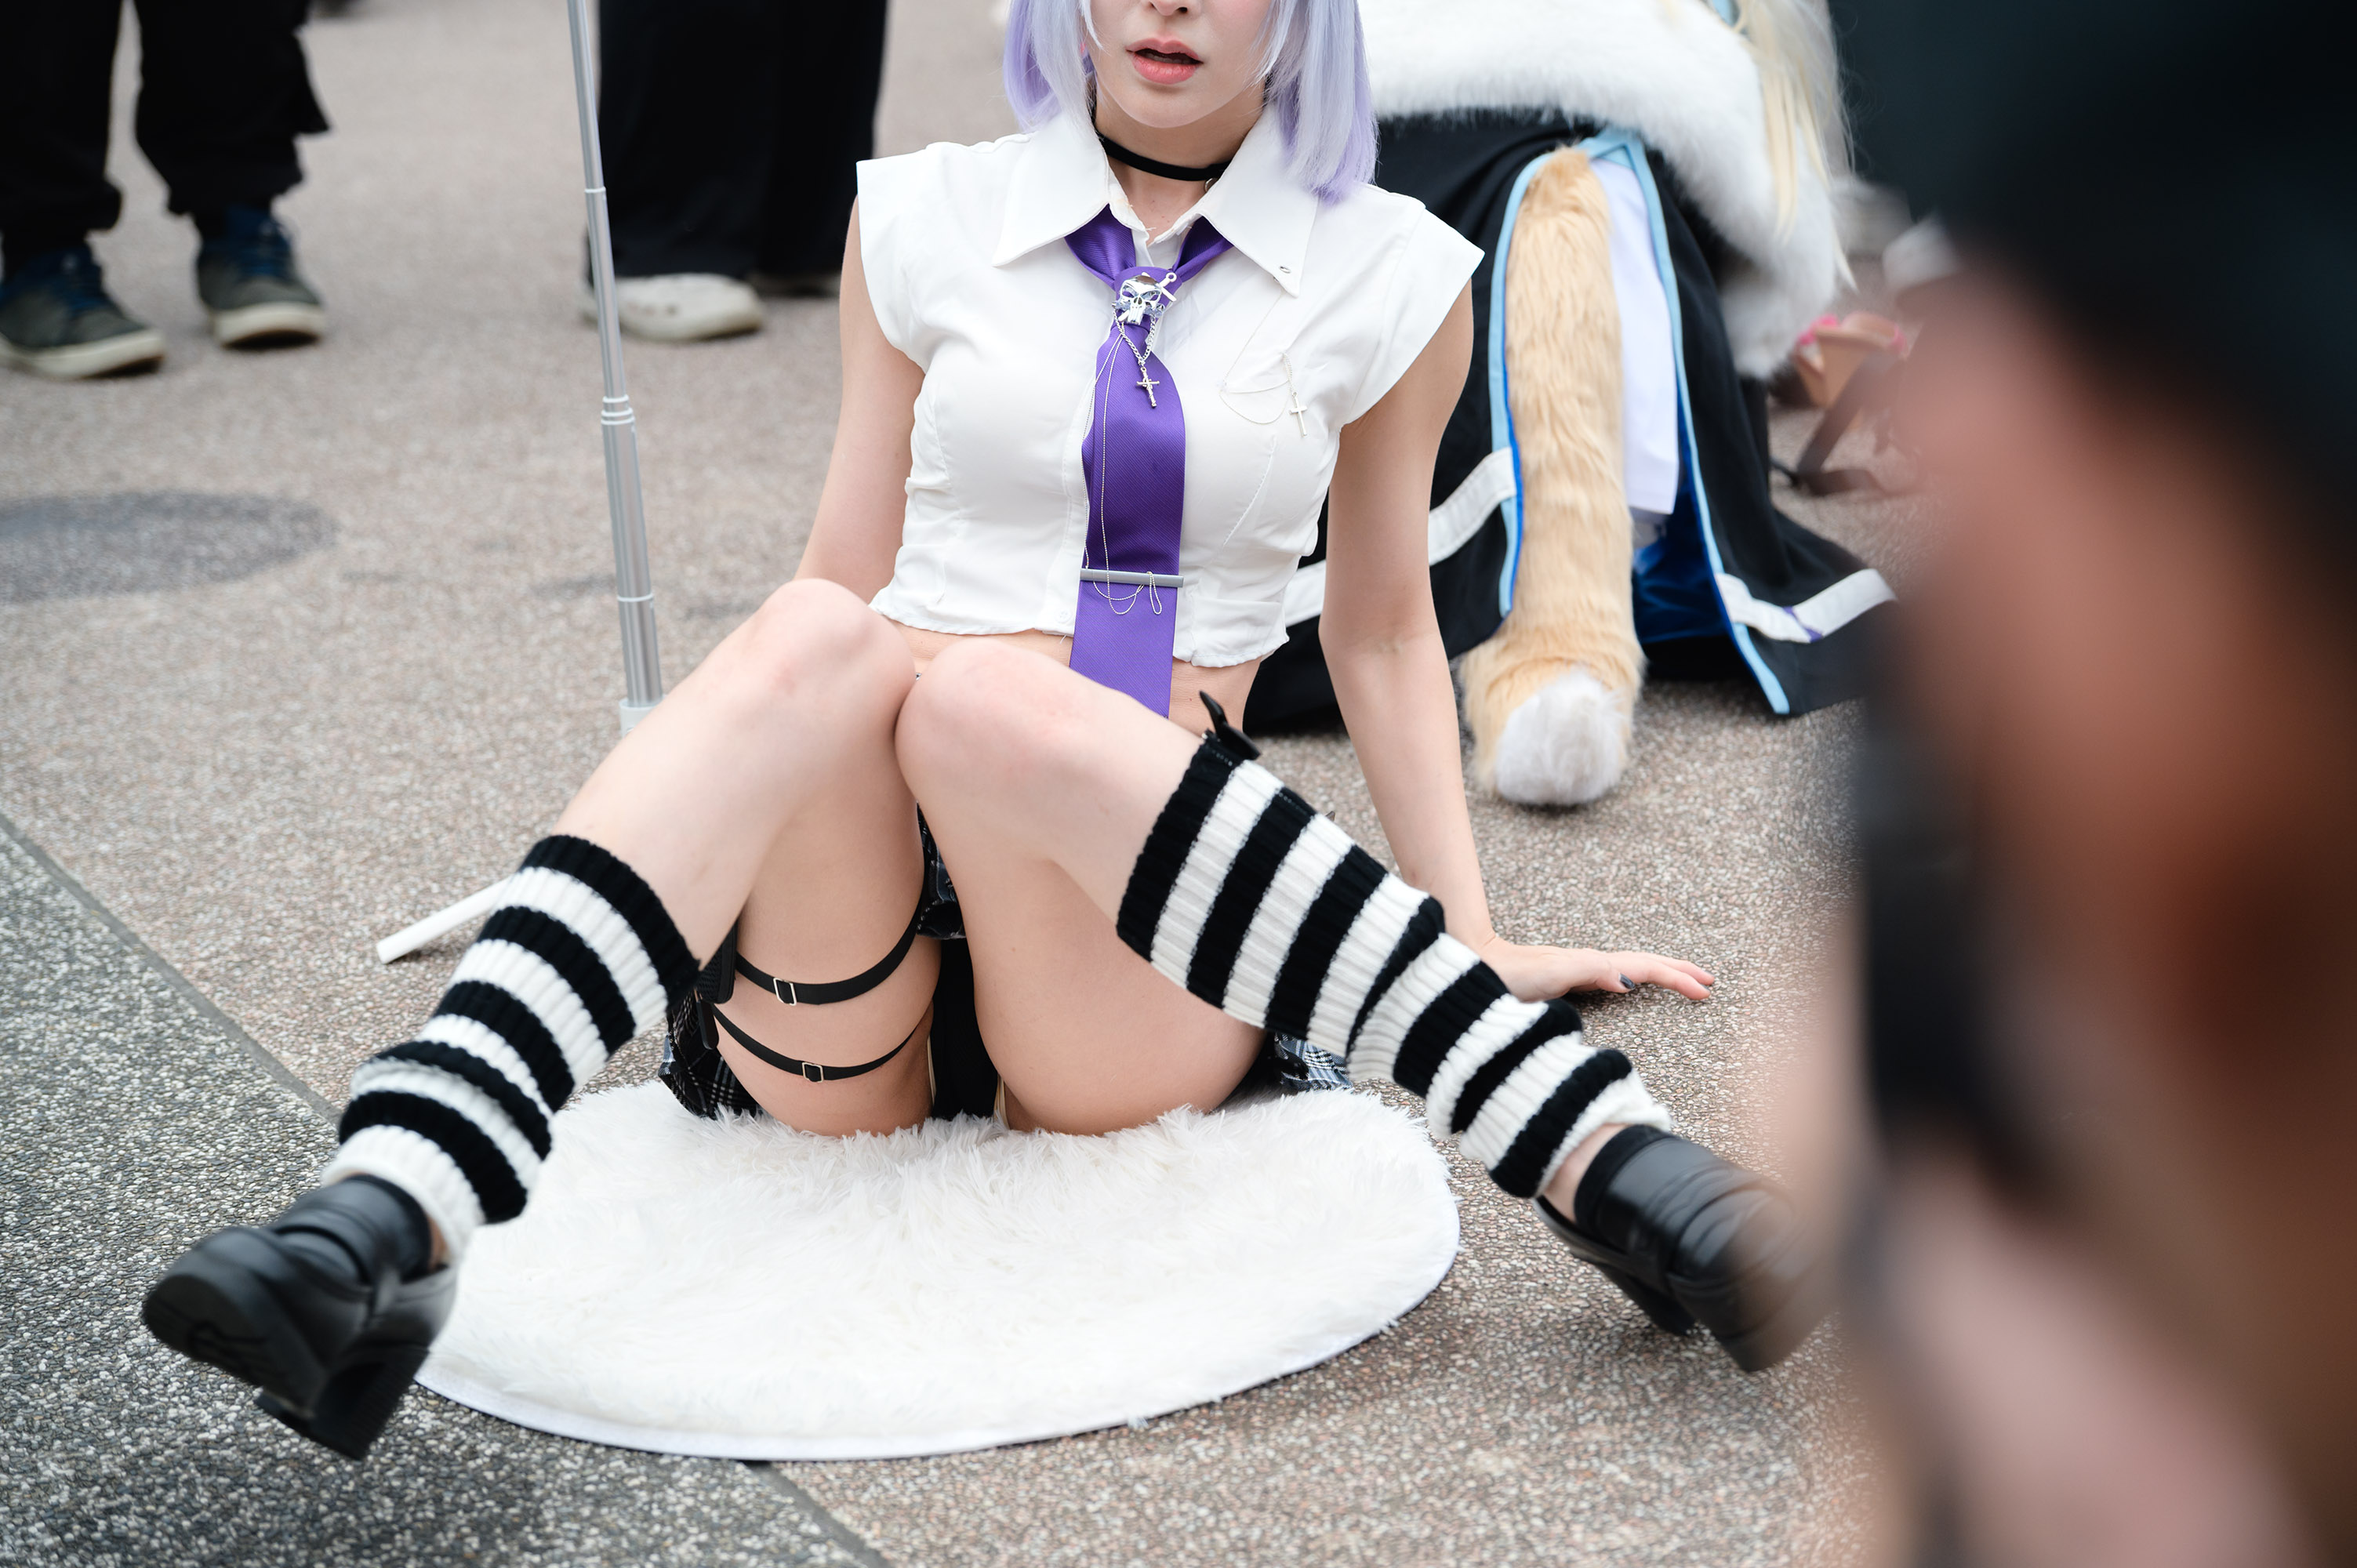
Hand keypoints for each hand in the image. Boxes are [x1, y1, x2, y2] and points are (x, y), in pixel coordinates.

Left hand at [1473, 935, 1715, 1002]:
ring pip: (1631, 969)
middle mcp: (1588, 964)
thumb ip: (1589, 973)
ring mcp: (1577, 971)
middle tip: (1708, 982)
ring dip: (1660, 974)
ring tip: (1682, 981)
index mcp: (1591, 963)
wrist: (1470, 968)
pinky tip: (1631, 988)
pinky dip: (1635, 981)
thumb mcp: (1551, 974)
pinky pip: (1614, 977)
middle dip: (1678, 972)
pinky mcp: (1565, 981)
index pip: (1645, 968)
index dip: (1677, 979)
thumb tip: (1629, 980)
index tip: (1706, 992)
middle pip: (1644, 964)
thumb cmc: (1506, 975)